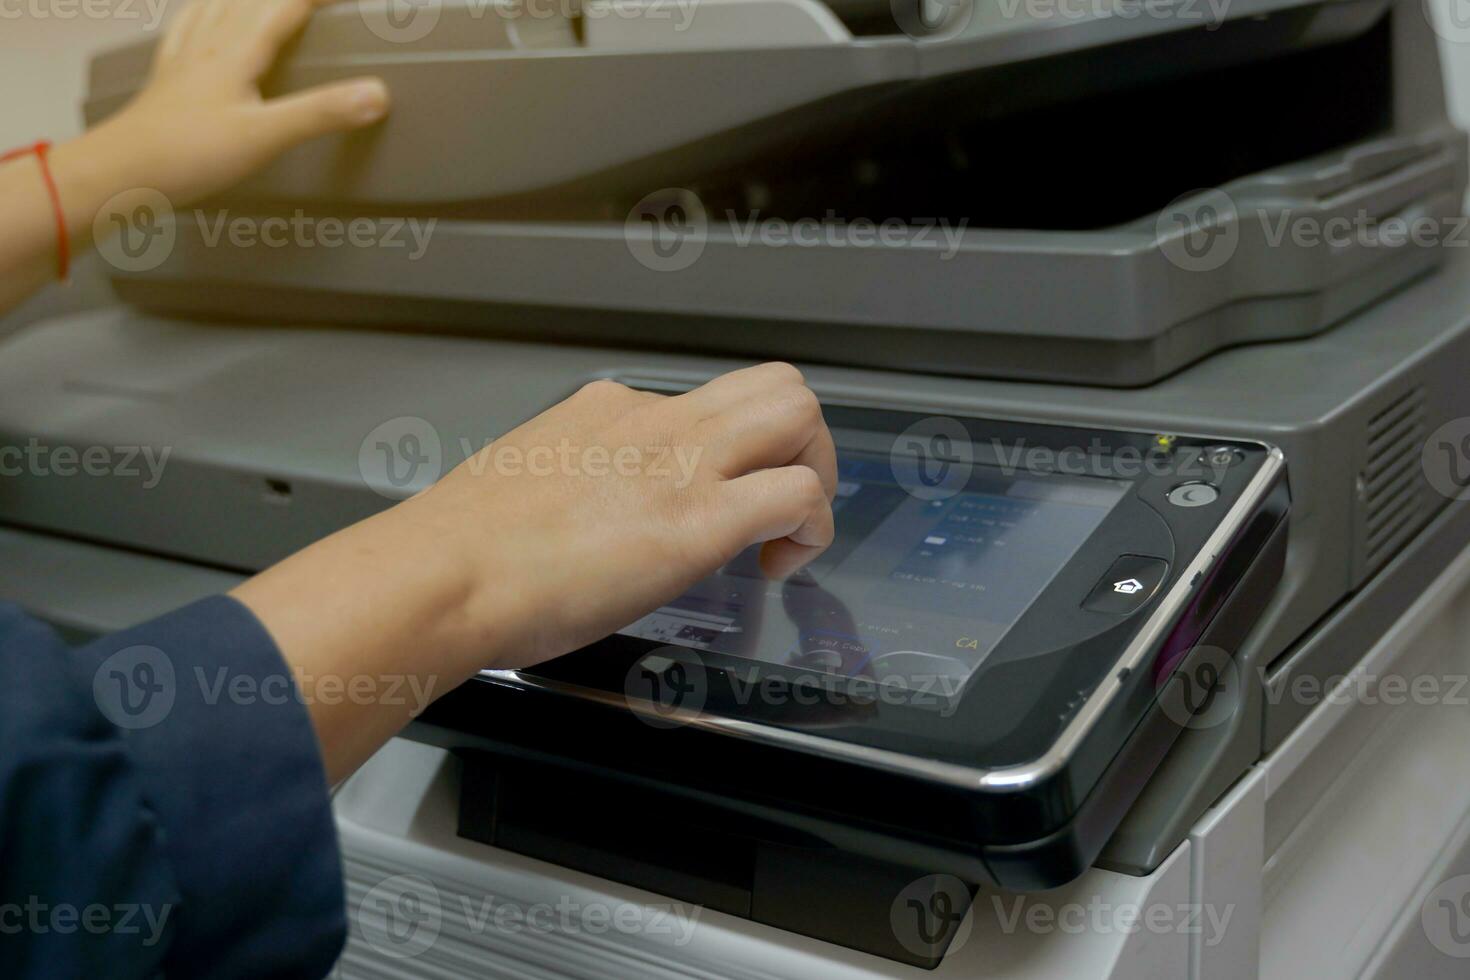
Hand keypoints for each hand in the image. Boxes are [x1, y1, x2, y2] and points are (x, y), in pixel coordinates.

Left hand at [0, 0, 386, 315]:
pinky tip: (199, 17)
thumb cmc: (187, 155)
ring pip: (216, 7)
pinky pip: (184, 31)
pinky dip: (199, 14)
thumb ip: (322, 113)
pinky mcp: (166, 80)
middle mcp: (209, 46)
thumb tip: (377, 93)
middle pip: (250, 0)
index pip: (284, 7)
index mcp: (236, 52)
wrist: (120, 173)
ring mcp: (184, 61)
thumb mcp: (266, 136)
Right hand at [232, 363, 837, 778]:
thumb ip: (570, 482)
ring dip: (816, 472)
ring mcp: (682, 462)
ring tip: (789, 532)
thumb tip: (588, 514)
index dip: (723, 452)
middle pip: (771, 384)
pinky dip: (812, 529)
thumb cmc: (463, 549)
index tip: (710, 497)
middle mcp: (653, 419)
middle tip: (780, 502)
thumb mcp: (523, 481)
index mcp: (606, 410)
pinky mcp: (701, 519)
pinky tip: (779, 566)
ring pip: (798, 414)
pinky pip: (799, 496)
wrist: (446, 574)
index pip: (698, 405)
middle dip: (798, 439)